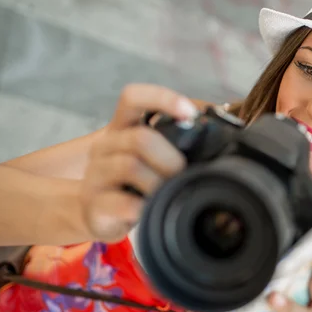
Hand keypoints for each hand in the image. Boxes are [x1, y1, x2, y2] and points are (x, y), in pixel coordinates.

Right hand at [80, 84, 198, 241]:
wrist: (96, 213)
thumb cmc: (133, 182)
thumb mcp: (152, 157)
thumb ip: (176, 142)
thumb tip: (217, 134)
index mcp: (122, 128)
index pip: (133, 98)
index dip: (162, 98)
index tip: (190, 112)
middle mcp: (105, 146)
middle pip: (140, 137)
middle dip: (171, 158)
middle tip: (181, 174)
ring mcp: (95, 175)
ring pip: (130, 166)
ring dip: (158, 182)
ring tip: (166, 194)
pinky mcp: (93, 204)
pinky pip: (121, 203)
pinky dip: (142, 207)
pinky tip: (149, 210)